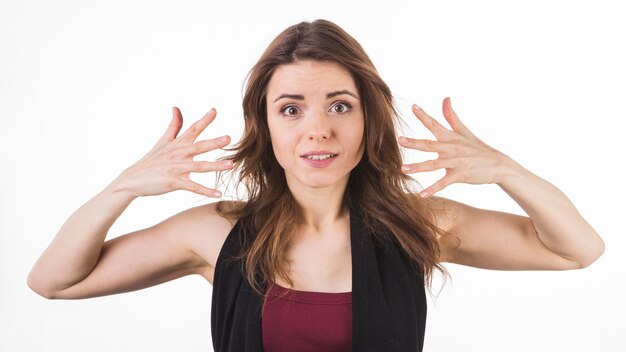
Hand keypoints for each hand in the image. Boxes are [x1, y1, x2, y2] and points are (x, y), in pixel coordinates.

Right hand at [111, 107, 232, 197]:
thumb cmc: (152, 159)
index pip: (193, 129)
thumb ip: (174, 125)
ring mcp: (176, 168)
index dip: (204, 120)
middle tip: (229, 138)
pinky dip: (206, 191)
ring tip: (231, 165)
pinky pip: (193, 187)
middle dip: (214, 142)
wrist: (133, 179)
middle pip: (199, 146)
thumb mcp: (163, 140)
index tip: (215, 110)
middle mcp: (179, 154)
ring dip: (215, 166)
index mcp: (178, 143)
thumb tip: (176, 107)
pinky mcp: (174, 182)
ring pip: (199, 166)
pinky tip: (219, 193)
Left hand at [398, 97, 511, 197]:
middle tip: (399, 140)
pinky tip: (421, 194)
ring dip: (418, 167)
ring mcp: (456, 161)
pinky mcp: (460, 175)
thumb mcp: (463, 131)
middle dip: (414, 142)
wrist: (498, 165)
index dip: (424, 115)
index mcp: (450, 137)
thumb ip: (451, 116)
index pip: (434, 124)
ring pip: (434, 164)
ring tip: (403, 169)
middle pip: (429, 144)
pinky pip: (444, 182)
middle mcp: (451, 148)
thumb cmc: (477, 148)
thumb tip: (445, 98)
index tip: (413, 106)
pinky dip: (433, 189)